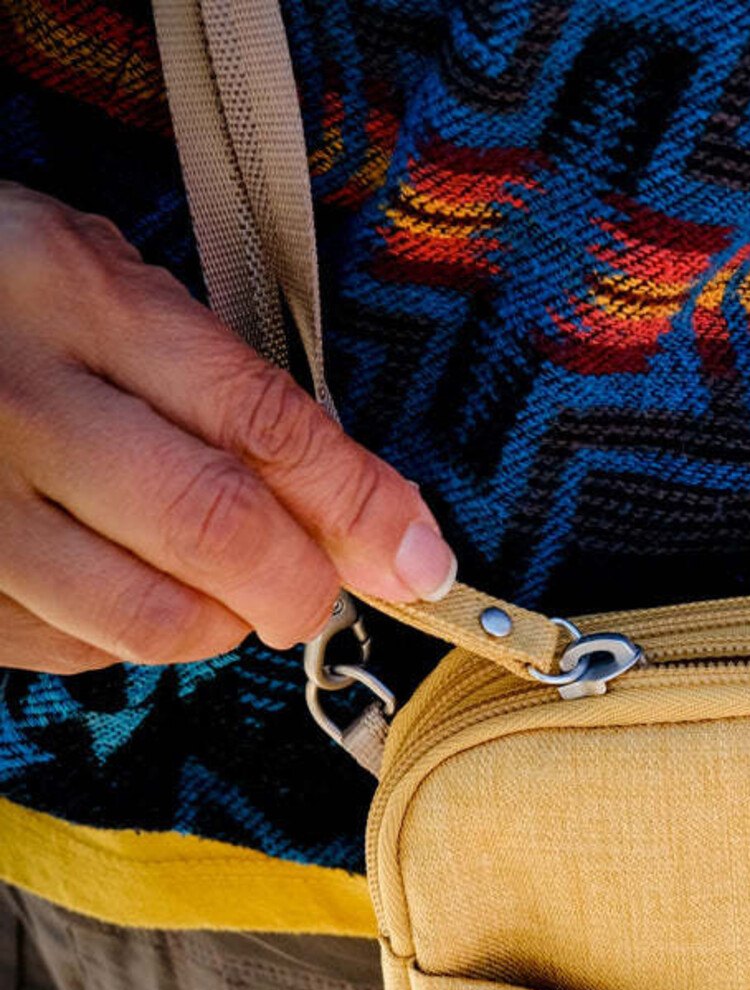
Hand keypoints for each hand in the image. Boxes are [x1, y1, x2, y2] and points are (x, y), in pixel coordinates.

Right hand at [0, 183, 454, 673]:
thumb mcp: (107, 291)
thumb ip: (235, 392)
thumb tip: (383, 525)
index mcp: (73, 295)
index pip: (262, 421)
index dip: (361, 507)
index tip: (419, 561)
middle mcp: (17, 401)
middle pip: (216, 532)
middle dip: (298, 583)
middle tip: (306, 588)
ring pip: (150, 619)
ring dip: (216, 620)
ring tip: (206, 579)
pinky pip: (74, 649)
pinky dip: (127, 635)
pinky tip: (115, 579)